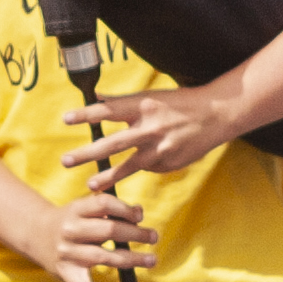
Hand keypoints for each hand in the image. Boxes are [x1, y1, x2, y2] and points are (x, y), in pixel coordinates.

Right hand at [19, 187, 154, 281]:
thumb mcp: (84, 208)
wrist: (35, 234)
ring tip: (151, 260)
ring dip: (131, 259)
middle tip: (153, 237)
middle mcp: (70, 230)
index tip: (140, 217)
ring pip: (102, 256)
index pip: (104, 204)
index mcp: (76, 209)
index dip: (124, 209)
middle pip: (108, 230)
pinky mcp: (65, 272)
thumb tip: (139, 212)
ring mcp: (67, 252)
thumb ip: (110, 208)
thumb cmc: (71, 220)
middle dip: (135, 234)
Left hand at [63, 82, 247, 185]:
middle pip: (112, 144)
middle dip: (86, 153)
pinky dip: (143, 165)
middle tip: (65, 161)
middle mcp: (149, 128)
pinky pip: (149, 167)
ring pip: (128, 166)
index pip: (108, 110)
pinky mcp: (169, 163)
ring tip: (90, 185)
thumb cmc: (182, 103)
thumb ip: (124, 101)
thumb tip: (98, 97)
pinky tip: (149, 160)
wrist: (217, 115)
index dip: (86, 115)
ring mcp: (160, 149)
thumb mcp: (152, 96)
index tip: (65, 119)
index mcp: (143, 106)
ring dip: (107, 176)